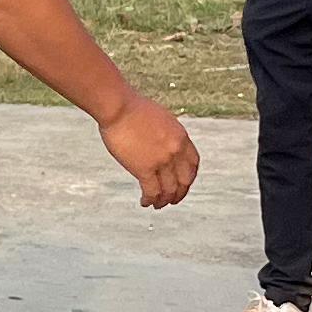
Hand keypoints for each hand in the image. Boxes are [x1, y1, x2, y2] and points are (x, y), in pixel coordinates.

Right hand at [100, 94, 200, 209]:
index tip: (183, 184)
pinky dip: (149, 200)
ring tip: (156, 204)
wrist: (118, 107)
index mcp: (181, 137)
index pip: (193, 163)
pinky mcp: (144, 169)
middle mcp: (176, 151)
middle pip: (185, 180)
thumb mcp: (160, 119)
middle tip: (173, 200)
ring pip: (169, 190)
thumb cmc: (132, 108)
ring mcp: (162, 161)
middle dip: (180, 193)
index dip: (189, 177)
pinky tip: (144, 202)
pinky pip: (152, 191)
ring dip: (164, 200)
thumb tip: (161, 144)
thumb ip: (166, 135)